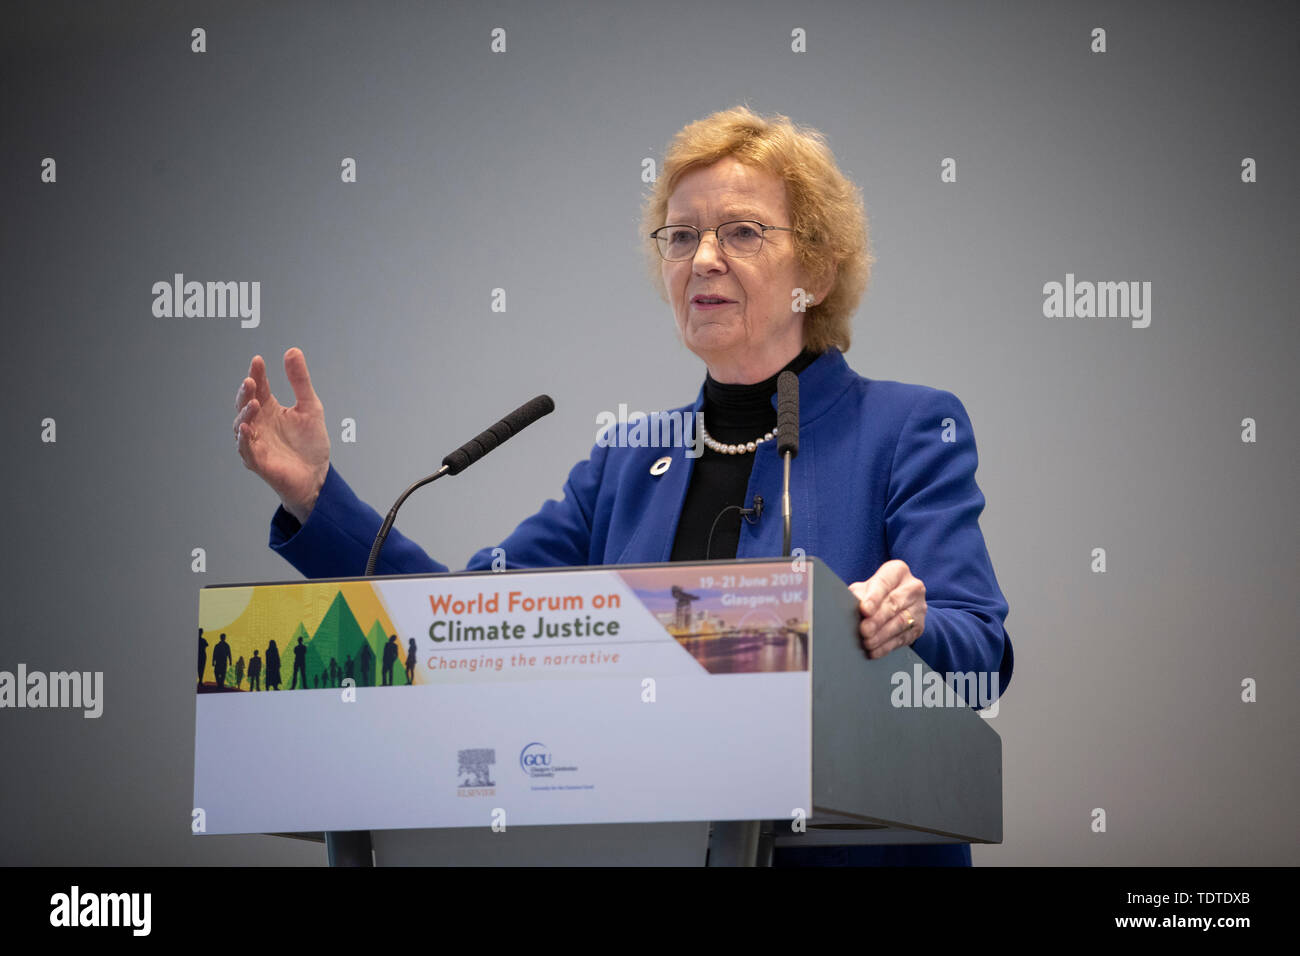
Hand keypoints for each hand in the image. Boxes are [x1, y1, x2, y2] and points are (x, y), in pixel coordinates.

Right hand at [233, 348, 329, 522]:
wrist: (317, 475)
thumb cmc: (310, 443)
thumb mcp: (310, 407)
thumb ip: (300, 381)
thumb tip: (292, 350)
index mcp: (269, 409)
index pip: (259, 387)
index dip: (257, 374)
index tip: (258, 360)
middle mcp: (258, 424)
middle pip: (245, 404)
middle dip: (246, 392)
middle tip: (251, 380)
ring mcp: (255, 442)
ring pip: (241, 425)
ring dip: (245, 413)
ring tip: (254, 401)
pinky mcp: (257, 461)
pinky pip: (245, 449)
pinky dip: (244, 438)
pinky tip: (247, 427)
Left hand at [850, 559, 926, 658]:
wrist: (901, 604)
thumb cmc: (877, 592)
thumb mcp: (867, 587)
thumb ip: (859, 593)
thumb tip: (847, 603)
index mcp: (898, 571)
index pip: (884, 583)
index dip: (874, 597)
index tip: (864, 609)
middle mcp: (912, 587)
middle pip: (894, 603)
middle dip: (877, 619)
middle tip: (864, 630)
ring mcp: (919, 607)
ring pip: (900, 622)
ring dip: (882, 635)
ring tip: (867, 642)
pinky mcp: (919, 626)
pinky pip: (903, 638)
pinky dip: (887, 646)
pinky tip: (875, 651)